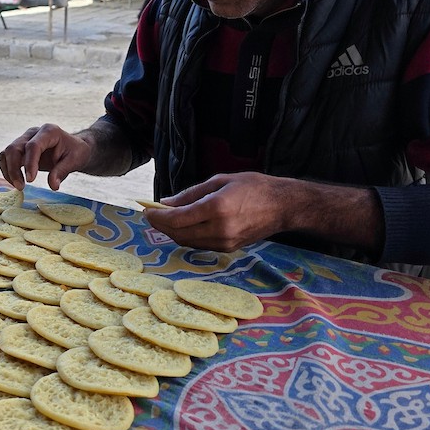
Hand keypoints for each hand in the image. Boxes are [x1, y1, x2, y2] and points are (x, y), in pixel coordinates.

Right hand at [0, 124, 93, 190]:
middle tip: (21, 187)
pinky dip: (7, 170)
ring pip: (7, 152)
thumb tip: (53, 186)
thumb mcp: (75, 160)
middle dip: (14, 169)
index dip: (30, 163)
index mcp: (49, 131)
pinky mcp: (19, 148)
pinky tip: (15, 182)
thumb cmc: (75, 152)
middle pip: (14, 148)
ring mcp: (24, 139)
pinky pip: (6, 157)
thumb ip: (62, 171)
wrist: (72, 147)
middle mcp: (33, 133)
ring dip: (8, 170)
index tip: (31, 180)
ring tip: (18, 186)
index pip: (33, 146)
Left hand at [142, 172, 294, 250]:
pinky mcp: (229, 248)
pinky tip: (182, 226)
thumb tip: (166, 203)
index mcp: (216, 208)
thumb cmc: (253, 186)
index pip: (177, 218)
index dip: (157, 216)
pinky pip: (199, 245)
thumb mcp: (219, 181)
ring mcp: (225, 242)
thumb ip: (190, 194)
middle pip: (178, 233)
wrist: (283, 206)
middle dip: (161, 225)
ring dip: (172, 232)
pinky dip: (186, 236)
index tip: (146, 210)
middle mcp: (219, 229)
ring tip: (164, 219)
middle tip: (151, 215)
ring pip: (187, 242)